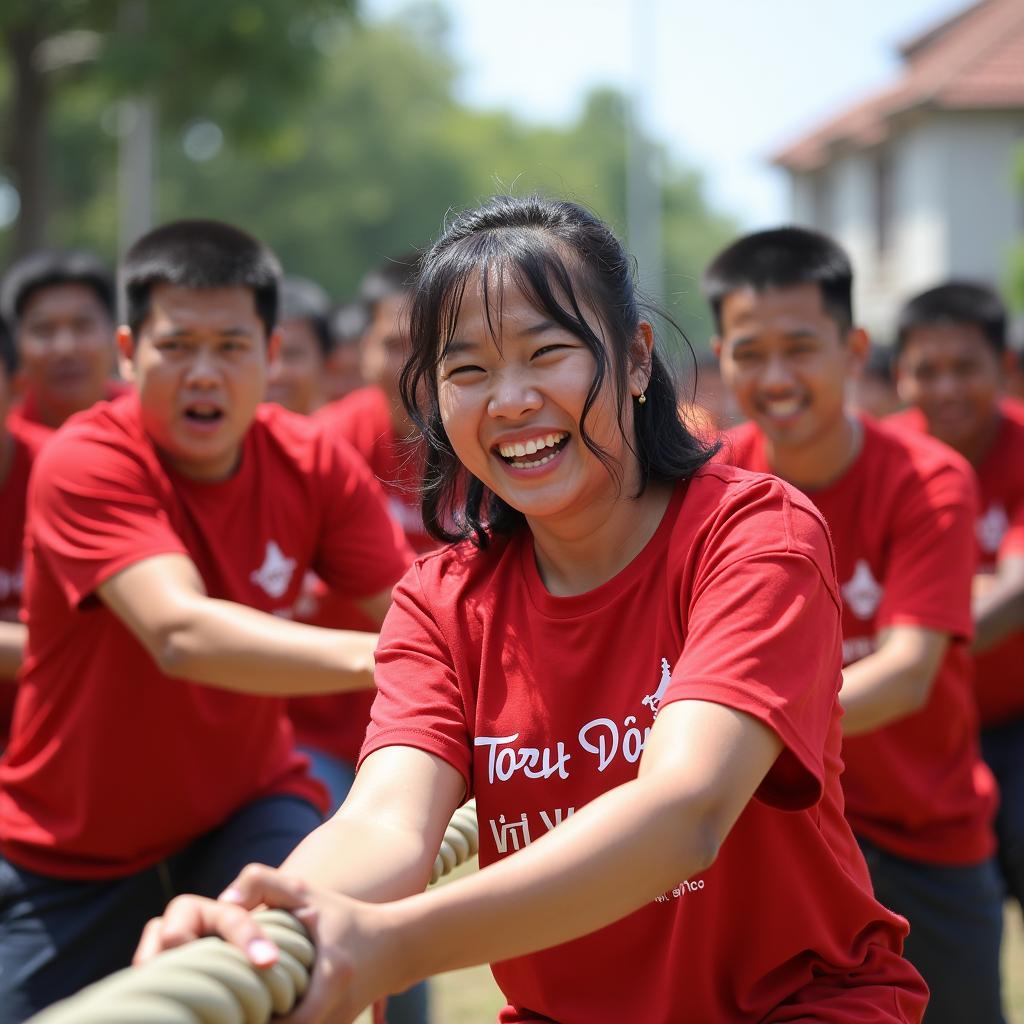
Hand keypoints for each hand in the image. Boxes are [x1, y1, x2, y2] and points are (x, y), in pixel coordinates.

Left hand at [134, 864, 412, 1023]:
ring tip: (227, 1008)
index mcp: (330, 979)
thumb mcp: (306, 892)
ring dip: (261, 1020)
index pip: (285, 1021)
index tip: (220, 1007)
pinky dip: (276, 1023)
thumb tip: (220, 901)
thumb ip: (263, 883)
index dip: (250, 1018)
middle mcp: (334, 1014)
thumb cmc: (343, 916)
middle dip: (249, 1020)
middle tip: (215, 1008)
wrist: (395, 946)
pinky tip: (251, 1010)